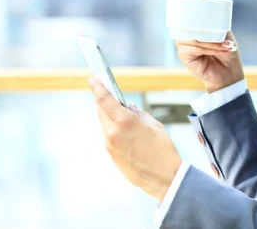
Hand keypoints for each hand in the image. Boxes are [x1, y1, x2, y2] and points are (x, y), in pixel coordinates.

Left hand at [90, 78, 181, 202]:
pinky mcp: (111, 155)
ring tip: (122, 115)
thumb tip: (129, 108)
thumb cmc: (163, 149)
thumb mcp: (155, 125)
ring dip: (110, 117)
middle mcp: (113, 133)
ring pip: (104, 124)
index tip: (93, 79)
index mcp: (124, 121)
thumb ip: (138, 113)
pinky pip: (109, 137)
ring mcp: (110, 145)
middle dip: (105, 102)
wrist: (164, 177)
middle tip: (110, 94)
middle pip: (101, 111)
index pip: (104, 100)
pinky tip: (125, 131)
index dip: (97, 88)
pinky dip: (114, 130)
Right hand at [175, 0, 244, 92]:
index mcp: (194, 29)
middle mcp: (185, 36)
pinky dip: (209, 48)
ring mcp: (183, 46)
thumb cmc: (226, 52)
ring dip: (212, 42)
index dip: (193, 10)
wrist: (229, 74)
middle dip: (207, 28)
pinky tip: (220, 50)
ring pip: (194, 38)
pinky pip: (194, 48)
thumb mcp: (224, 32)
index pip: (188, 15)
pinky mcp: (184, 56)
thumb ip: (215, 17)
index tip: (206, 4)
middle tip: (223, 34)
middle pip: (190, 25)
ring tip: (227, 45)